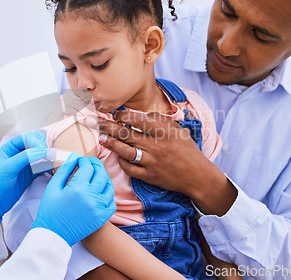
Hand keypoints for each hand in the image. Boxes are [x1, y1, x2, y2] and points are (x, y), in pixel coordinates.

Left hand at [0, 131, 46, 223]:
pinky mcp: (30, 175)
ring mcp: (25, 164)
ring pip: (41, 155)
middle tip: (52, 153)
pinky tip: (54, 167)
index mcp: (10, 148)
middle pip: (36, 144)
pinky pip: (42, 167)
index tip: (45, 149)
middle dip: (45, 147)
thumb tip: (42, 150)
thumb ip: (24, 158)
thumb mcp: (7, 168)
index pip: (27, 138)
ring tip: (55, 159)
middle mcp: (18, 154)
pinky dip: (49, 166)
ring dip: (49, 156)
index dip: (37, 141)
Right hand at [32, 154, 115, 245]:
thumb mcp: (53, 188)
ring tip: (96, 175)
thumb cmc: (50, 211)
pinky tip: (100, 190)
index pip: (87, 167)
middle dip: (96, 165)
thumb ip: (64, 170)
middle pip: (101, 174)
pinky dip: (108, 194)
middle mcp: (91, 197)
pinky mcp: (102, 218)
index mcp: (77, 188)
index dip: (84, 160)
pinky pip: (111, 202)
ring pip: (109, 186)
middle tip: (90, 163)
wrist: (54, 235)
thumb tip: (74, 156)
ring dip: (103, 178)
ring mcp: (99, 208)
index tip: (80, 160)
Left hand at [88, 111, 236, 215]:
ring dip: (110, 143)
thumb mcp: (178, 130)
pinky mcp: (149, 176)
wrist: (197, 176)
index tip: (114, 114)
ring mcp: (151, 162)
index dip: (122, 115)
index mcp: (164, 132)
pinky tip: (116, 154)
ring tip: (100, 136)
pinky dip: (121, 160)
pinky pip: (129, 168)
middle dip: (107, 126)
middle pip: (126, 134)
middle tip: (93, 121)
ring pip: (125, 151)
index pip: (138, 120)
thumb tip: (140, 114)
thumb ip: (159, 120)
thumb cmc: (187, 150)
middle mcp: (156, 146)